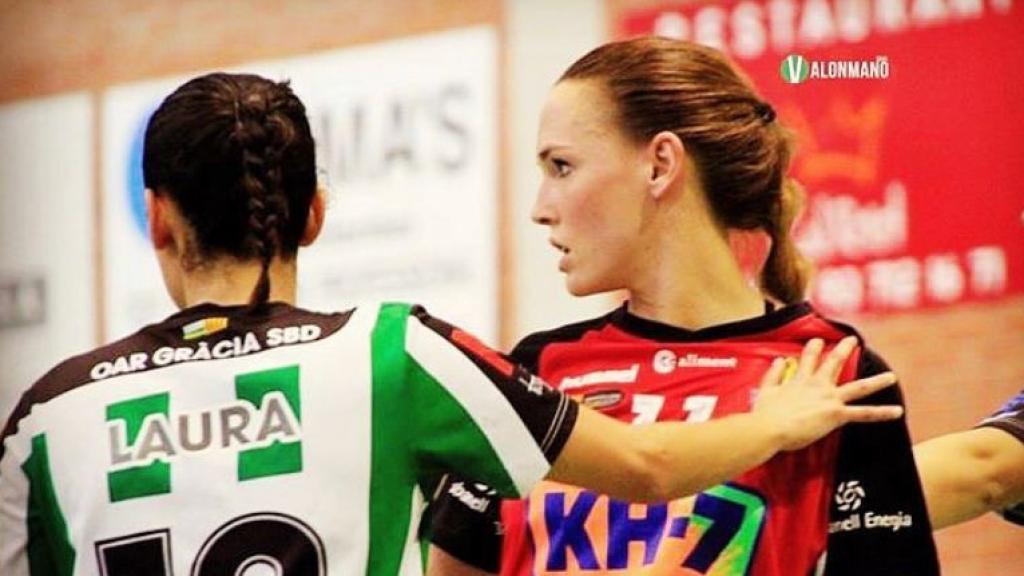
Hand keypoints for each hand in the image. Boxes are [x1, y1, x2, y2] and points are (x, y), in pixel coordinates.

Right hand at [753, 336, 902, 451]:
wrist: (770, 428)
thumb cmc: (765, 414)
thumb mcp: (766, 390)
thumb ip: (774, 374)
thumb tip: (780, 359)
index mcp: (800, 380)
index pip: (808, 359)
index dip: (813, 348)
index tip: (818, 340)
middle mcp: (818, 385)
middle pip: (834, 363)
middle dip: (844, 350)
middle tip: (853, 340)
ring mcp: (829, 398)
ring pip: (859, 387)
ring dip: (876, 382)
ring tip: (891, 377)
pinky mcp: (836, 413)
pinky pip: (864, 413)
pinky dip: (882, 413)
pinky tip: (897, 411)